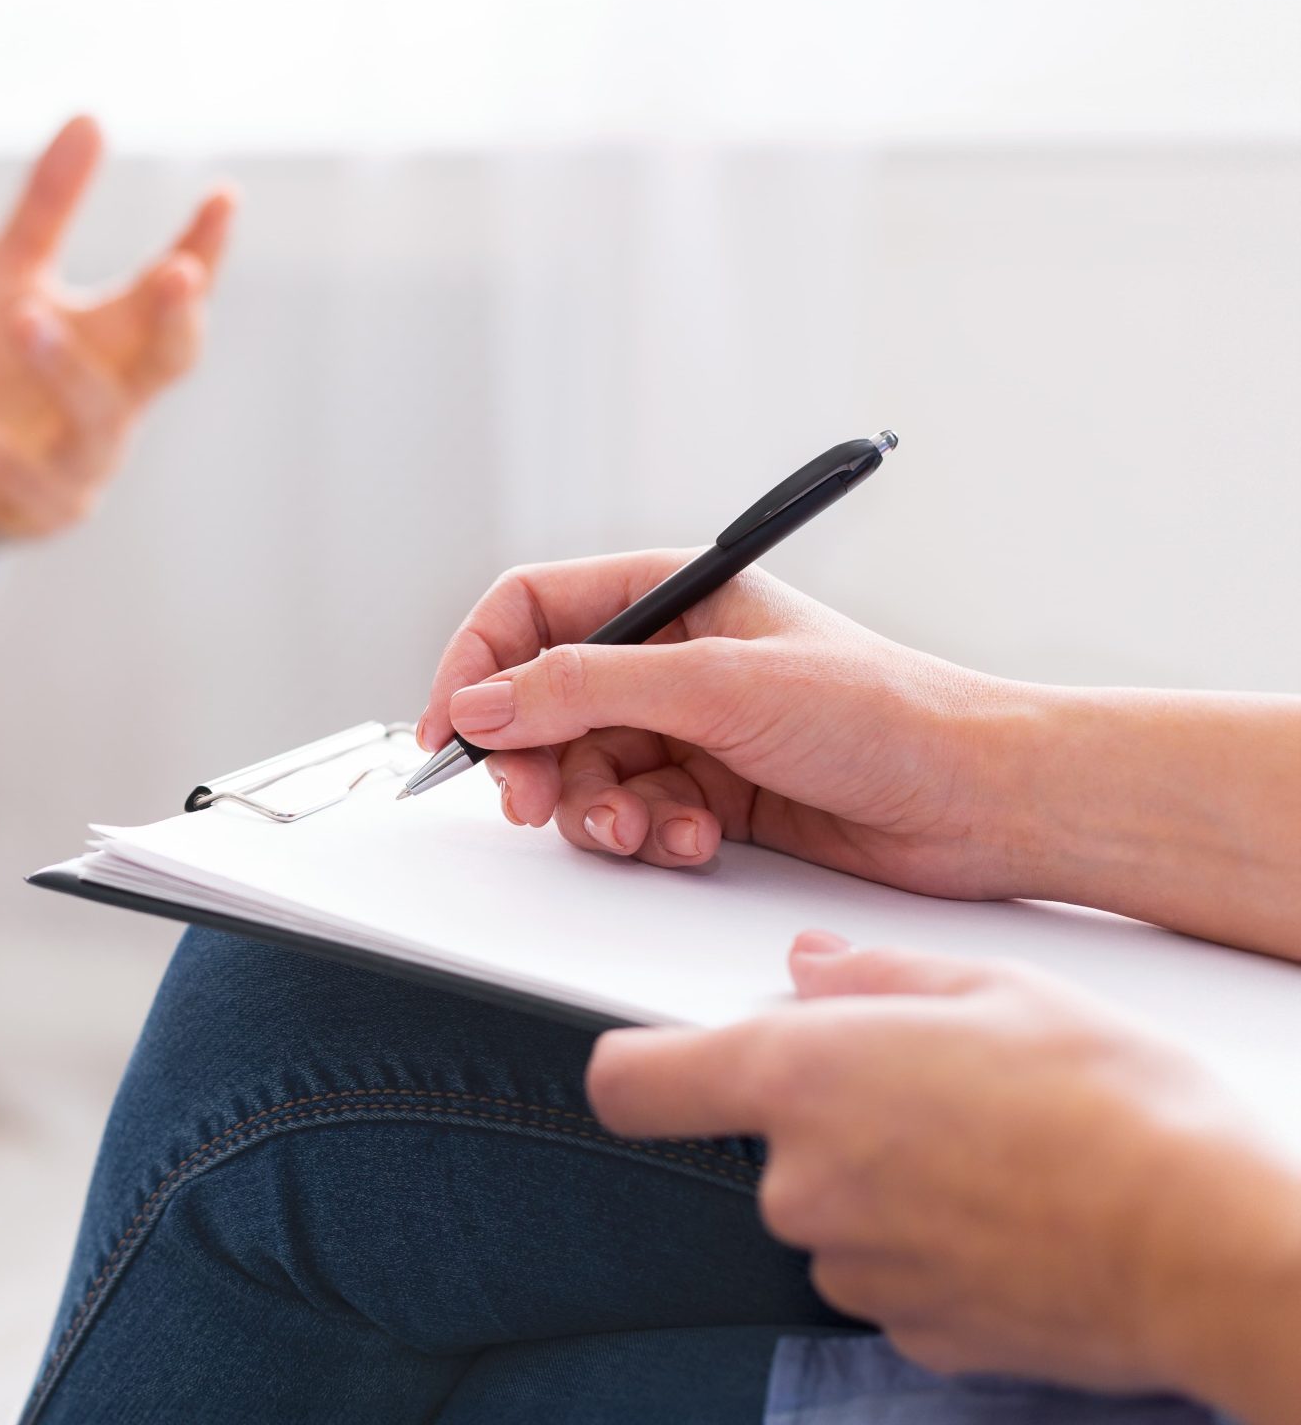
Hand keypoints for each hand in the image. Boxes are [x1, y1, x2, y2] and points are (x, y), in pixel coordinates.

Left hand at [0, 116, 235, 545]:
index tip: (223, 198)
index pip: (175, 296)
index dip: (205, 251)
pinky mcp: (36, 507)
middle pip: (168, 363)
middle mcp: (119, 403)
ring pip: (93, 420)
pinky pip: (7, 475)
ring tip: (26, 315)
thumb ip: (48, 209)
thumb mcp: (10, 279)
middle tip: (178, 271)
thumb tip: (91, 115)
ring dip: (64, 368)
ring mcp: (84, 462)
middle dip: (176, 319)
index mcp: (121, 345)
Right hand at [417, 551, 1041, 898]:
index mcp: (672, 595)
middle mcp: (670, 659)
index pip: (530, 611)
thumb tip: (483, 705)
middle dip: (533, 759)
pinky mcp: (707, 795)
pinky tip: (698, 838)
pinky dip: (649, 836)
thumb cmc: (883, 712)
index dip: (477, 665)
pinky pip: (631, 817)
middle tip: (537, 803)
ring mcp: (687, 730)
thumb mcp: (717, 686)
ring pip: (581, 772)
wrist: (979, 799)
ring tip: (644, 828)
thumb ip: (585, 690)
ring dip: (598, 810)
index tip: (454, 730)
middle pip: (541, 704)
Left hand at [590, 936, 1300, 1415]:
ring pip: (838, 1212)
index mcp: (799, 1078)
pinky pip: (896, 1274)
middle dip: (834, 1119)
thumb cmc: (1118, 1108)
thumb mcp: (997, 988)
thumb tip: (813, 965)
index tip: (666, 1058)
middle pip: (767, 1144)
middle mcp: (802, 1182)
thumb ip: (877, 973)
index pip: (632, 1082)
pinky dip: (938, 1248)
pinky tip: (1017, 1217)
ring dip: (891, 1186)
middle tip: (941, 1090)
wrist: (1210, 1247)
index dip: (644, 1067)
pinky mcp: (910, 1333)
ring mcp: (851, 1267)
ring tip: (1001, 1155)